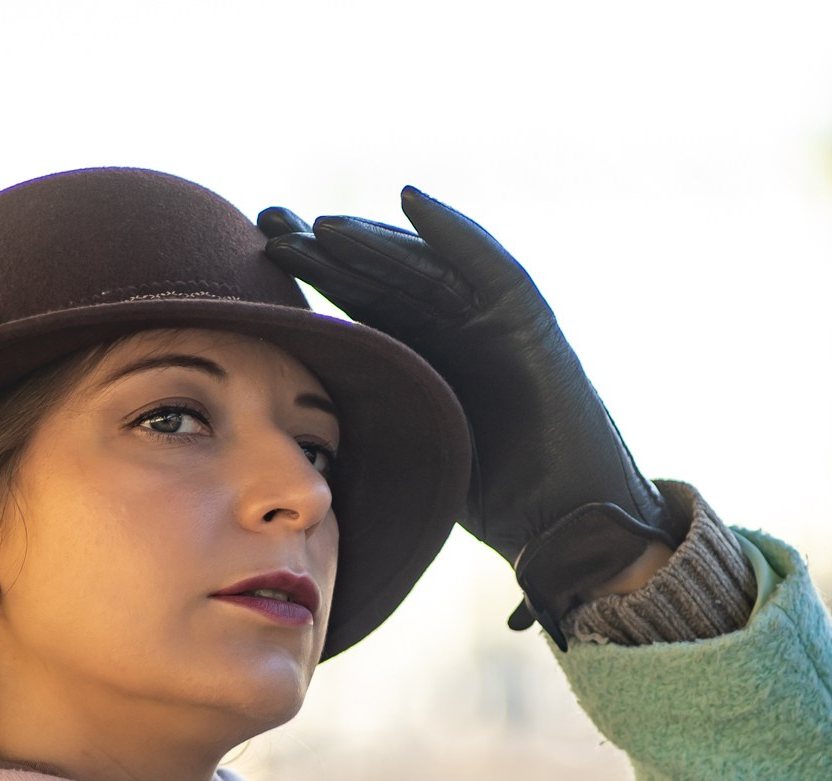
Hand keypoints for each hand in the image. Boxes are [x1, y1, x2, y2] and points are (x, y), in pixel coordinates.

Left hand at [260, 188, 675, 643]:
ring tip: (321, 223)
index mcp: (428, 358)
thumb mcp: (418, 457)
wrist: (572, 527)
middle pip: (385, 277)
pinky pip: (488, 265)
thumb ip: (377, 432)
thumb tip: (302, 449)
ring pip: (425, 267)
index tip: (259, 258)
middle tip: (269, 221)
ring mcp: (495, 322)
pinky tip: (409, 201)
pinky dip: (452, 231)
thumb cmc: (504, 509)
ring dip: (374, 240)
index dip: (315, 278)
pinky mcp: (530, 321)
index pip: (363, 305)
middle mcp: (459, 330)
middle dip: (329, 248)